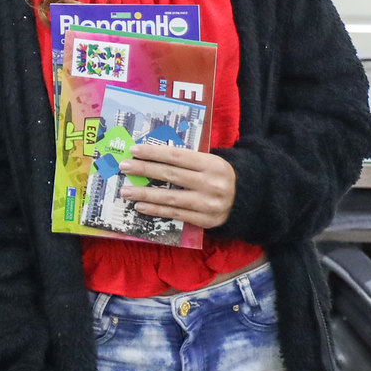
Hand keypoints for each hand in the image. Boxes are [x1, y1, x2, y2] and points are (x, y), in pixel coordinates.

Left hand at [120, 144, 236, 228]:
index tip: (134, 150)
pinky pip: (175, 214)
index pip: (177, 156)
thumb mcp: (209, 162)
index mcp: (212, 164)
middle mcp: (211, 183)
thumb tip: (151, 157)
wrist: (246, 200)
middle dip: (144, 170)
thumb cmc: (219, 175)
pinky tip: (140, 206)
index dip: (154, 153)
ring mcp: (208, 204)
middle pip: (171, 175)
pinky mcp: (205, 220)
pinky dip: (156, 210)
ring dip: (144, 194)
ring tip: (125, 191)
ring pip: (170, 198)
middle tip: (124, 167)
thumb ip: (186, 160)